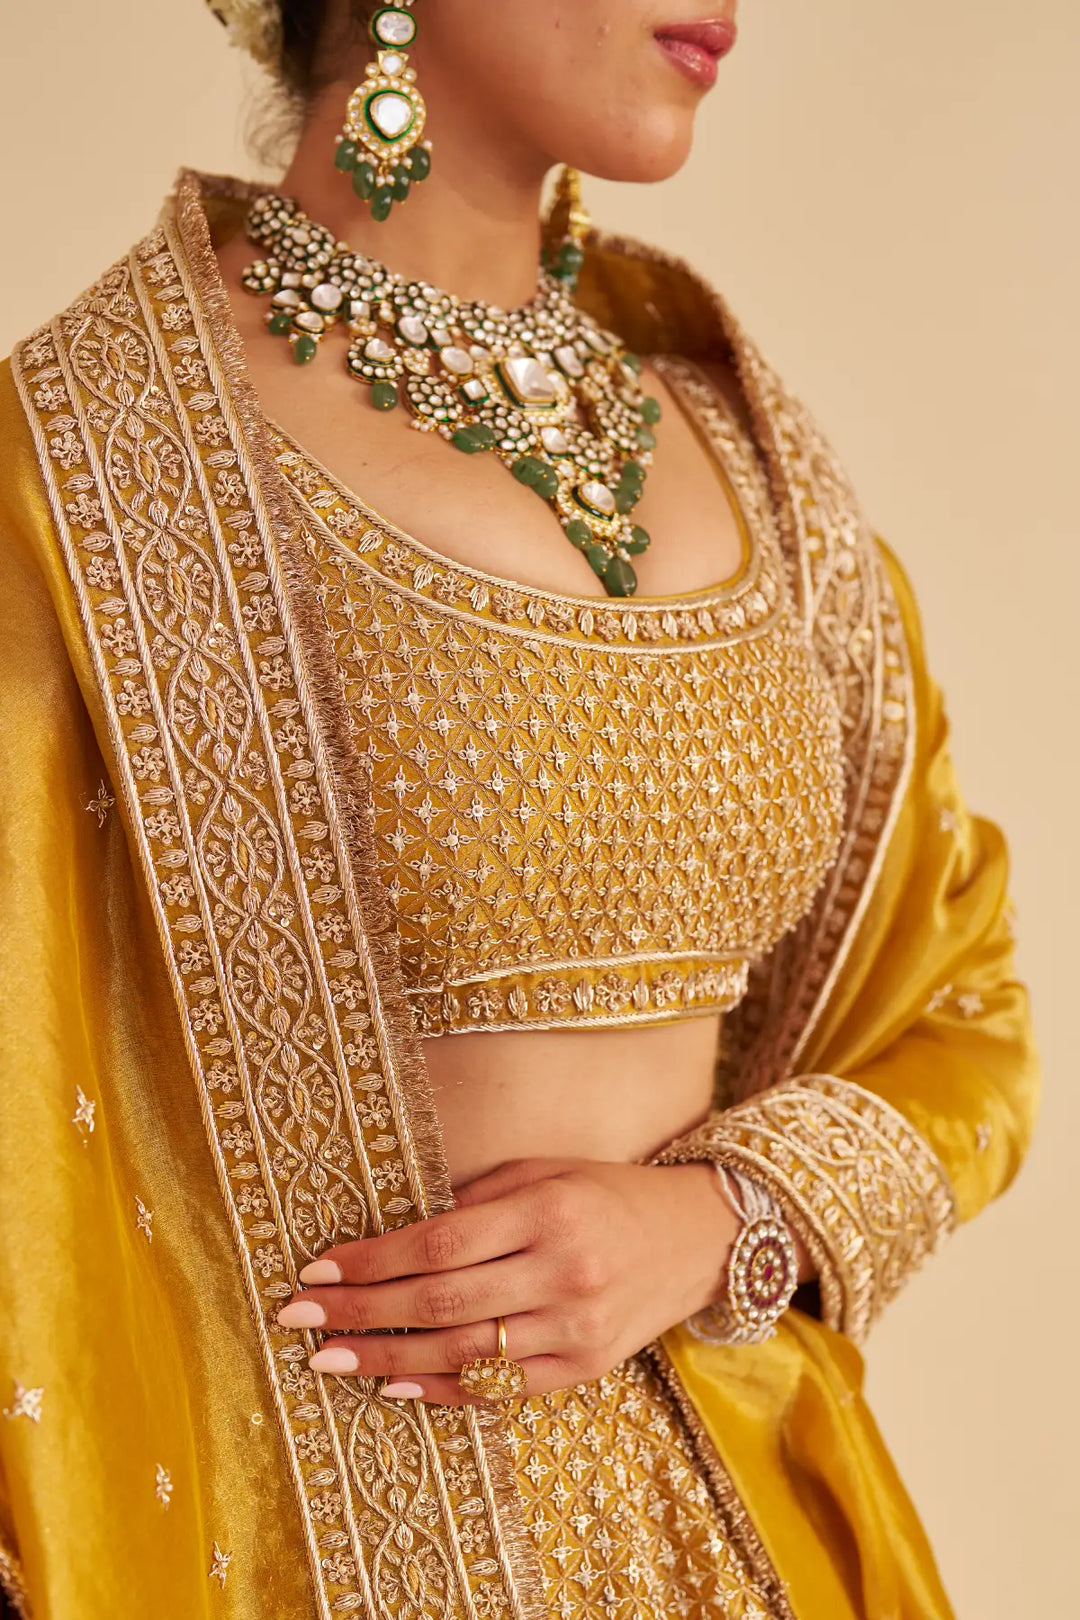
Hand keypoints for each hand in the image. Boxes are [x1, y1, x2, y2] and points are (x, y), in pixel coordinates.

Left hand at [276, 1156, 738, 1404]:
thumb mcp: (542, 1171)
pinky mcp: (585, 1368)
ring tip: (328, 1355)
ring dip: (386, 1357)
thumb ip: (474, 1200)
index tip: (317, 1266)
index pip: (440, 1241)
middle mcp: (562, 1271)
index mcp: (547, 1210)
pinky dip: (442, 1388)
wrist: (694, 1237)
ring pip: (463, 1351)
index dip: (373, 1259)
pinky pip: (500, 1388)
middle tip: (299, 1316)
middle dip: (361, 1311)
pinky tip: (393, 1382)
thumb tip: (391, 1234)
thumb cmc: (602, 1192)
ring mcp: (576, 1326)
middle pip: (441, 1301)